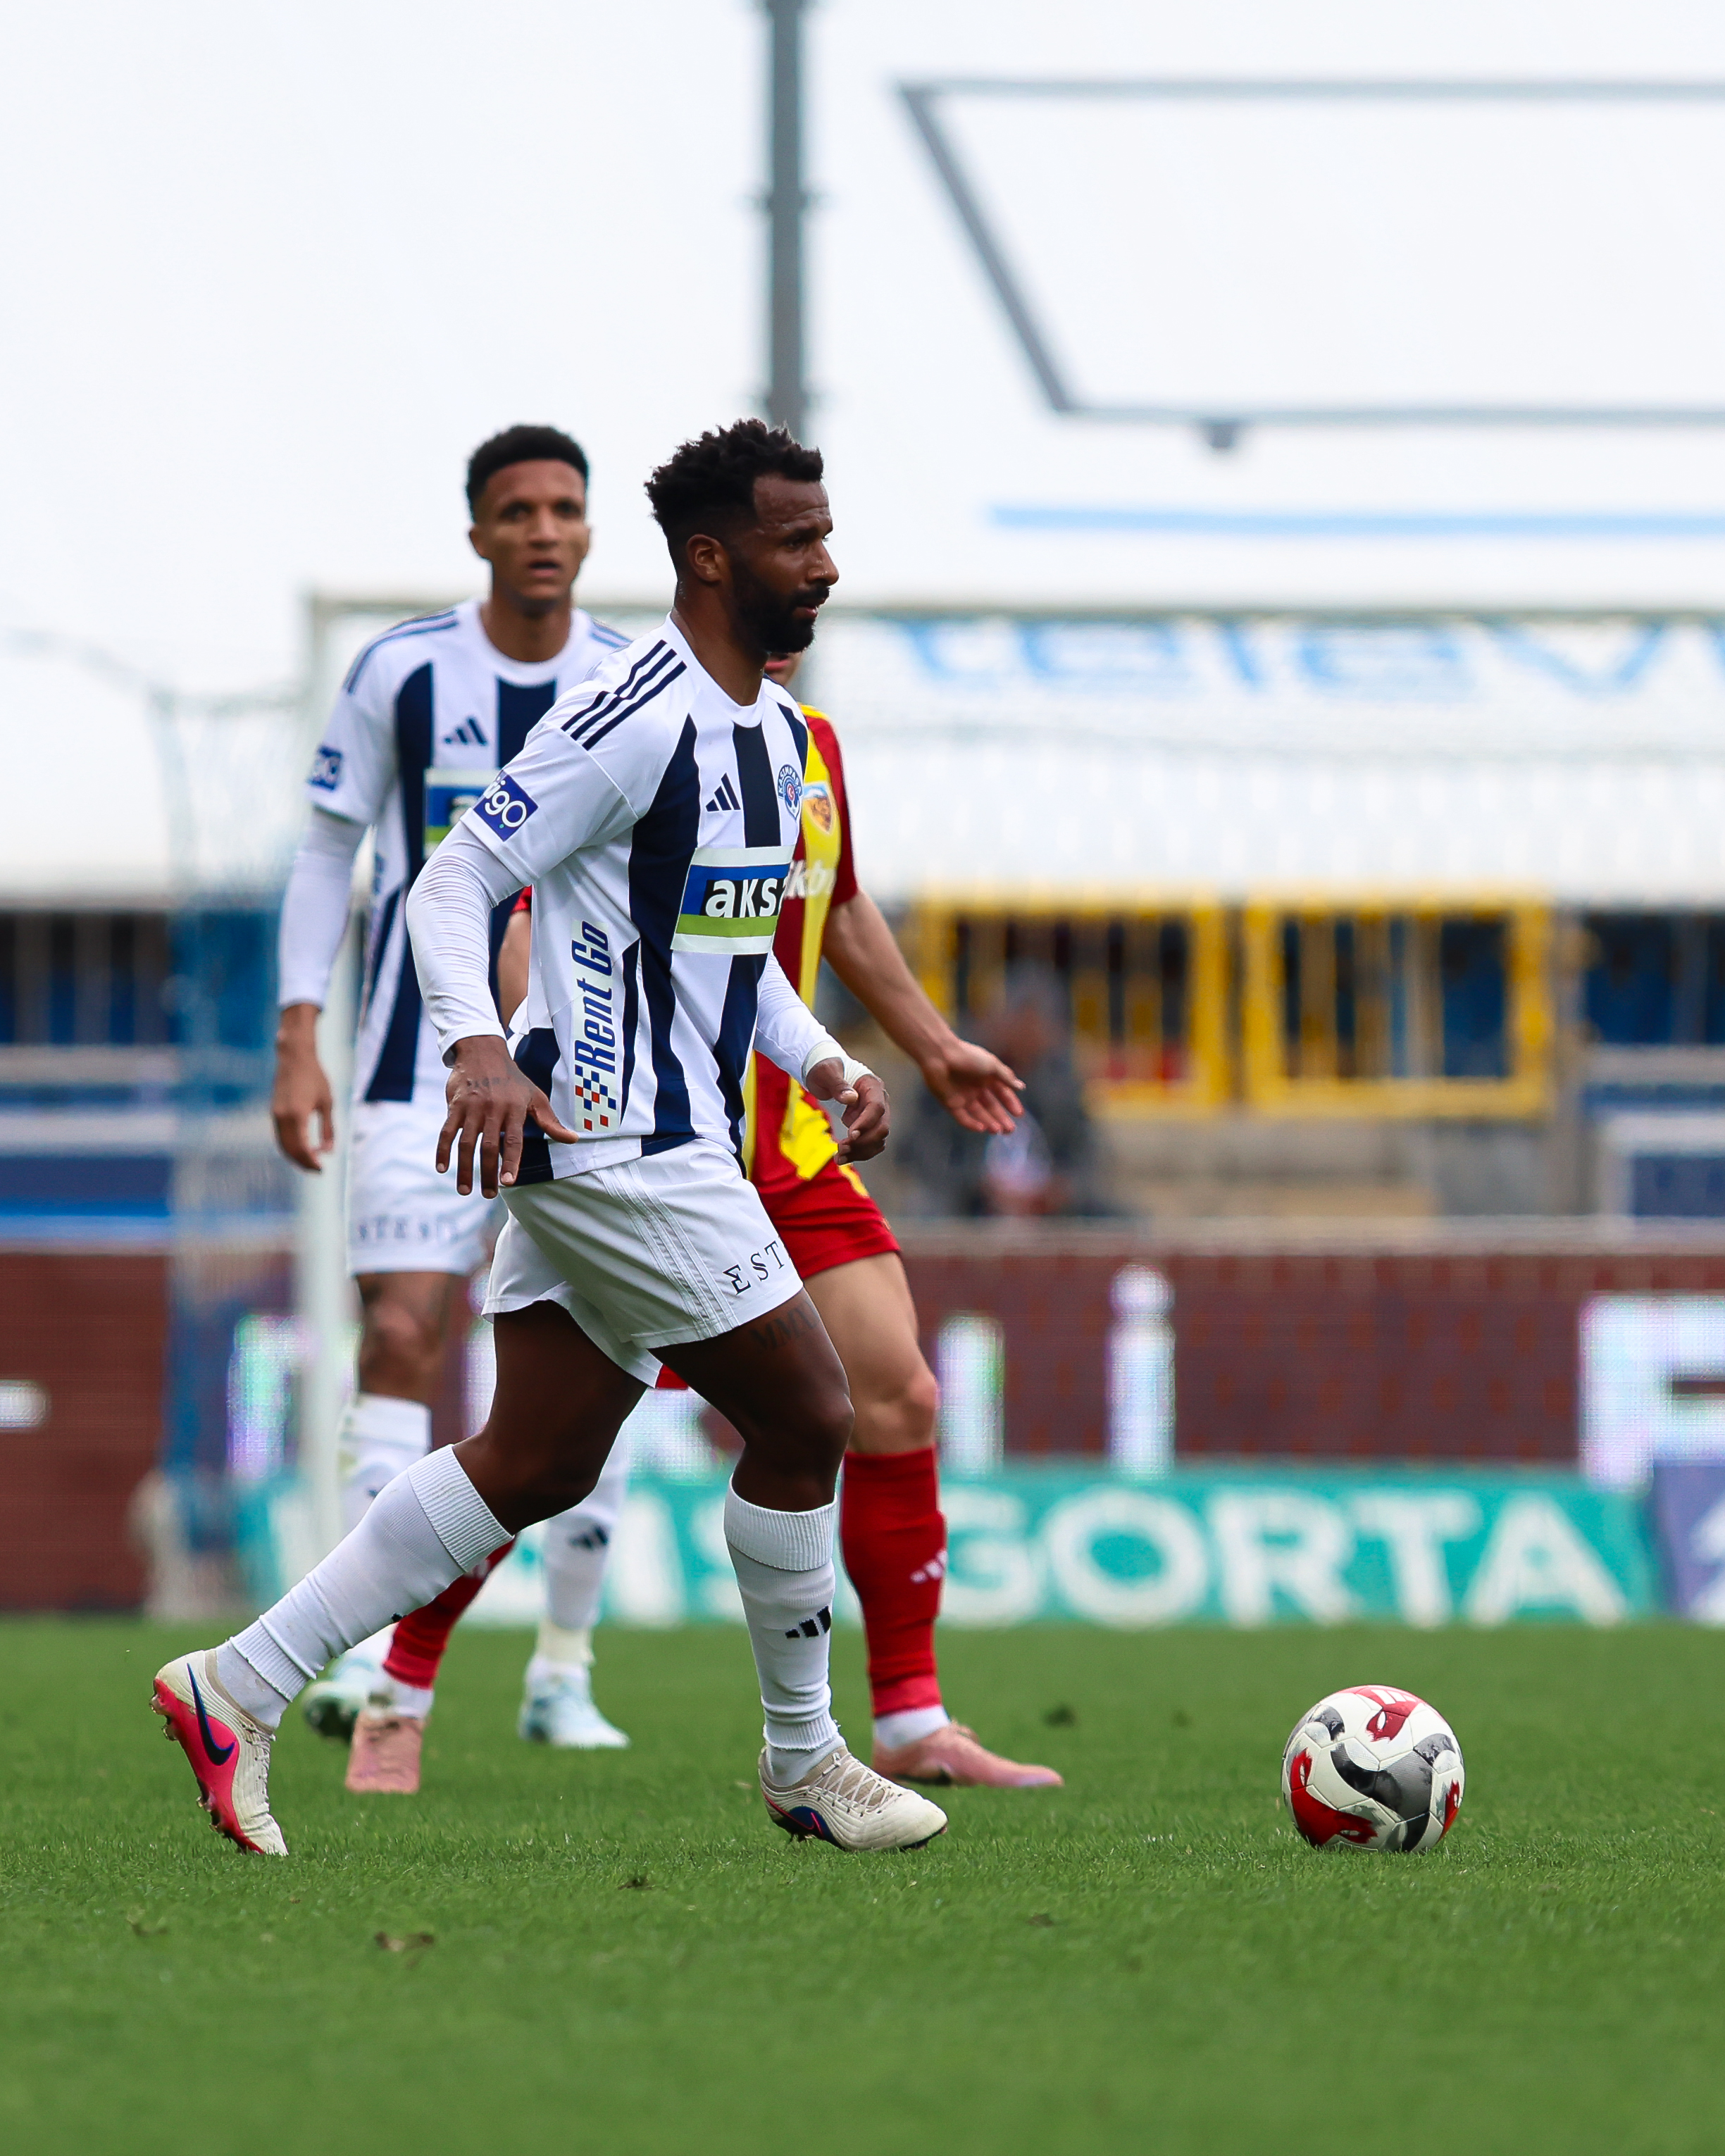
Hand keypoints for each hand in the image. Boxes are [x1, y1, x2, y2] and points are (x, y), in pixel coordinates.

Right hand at [272, 1005, 334, 1170]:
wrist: (295, 1058)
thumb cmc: (315, 1078)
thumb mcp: (327, 1103)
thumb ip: (328, 1128)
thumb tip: (329, 1151)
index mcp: (298, 1115)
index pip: (303, 1148)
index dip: (312, 1162)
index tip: (323, 1169)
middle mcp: (283, 1117)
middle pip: (290, 1150)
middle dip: (303, 1163)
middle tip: (317, 1170)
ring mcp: (276, 1114)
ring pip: (282, 1144)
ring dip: (295, 1157)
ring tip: (310, 1163)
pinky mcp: (274, 1111)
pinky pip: (280, 1136)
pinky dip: (289, 1146)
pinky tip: (301, 1149)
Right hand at [437, 1036, 578, 1197]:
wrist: (483, 1050)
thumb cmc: (513, 1079)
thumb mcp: (535, 1096)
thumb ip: (550, 1122)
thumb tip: (573, 1140)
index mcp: (514, 1109)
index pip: (514, 1140)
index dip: (511, 1162)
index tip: (508, 1182)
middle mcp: (493, 1109)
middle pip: (489, 1147)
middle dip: (488, 1173)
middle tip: (489, 1195)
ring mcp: (472, 1108)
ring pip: (466, 1143)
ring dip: (464, 1168)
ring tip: (465, 1190)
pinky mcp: (454, 1105)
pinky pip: (447, 1131)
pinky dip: (443, 1150)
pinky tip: (442, 1168)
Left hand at [805, 1060, 889, 1163]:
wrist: (824, 1076)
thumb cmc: (825, 1070)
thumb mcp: (826, 1073)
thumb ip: (838, 1084)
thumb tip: (851, 1098)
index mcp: (872, 1085)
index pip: (877, 1107)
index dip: (866, 1122)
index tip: (851, 1135)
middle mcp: (879, 1101)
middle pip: (881, 1127)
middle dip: (863, 1142)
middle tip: (842, 1148)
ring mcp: (875, 1116)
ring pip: (877, 1140)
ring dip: (860, 1151)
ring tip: (839, 1158)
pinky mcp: (867, 1126)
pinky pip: (869, 1144)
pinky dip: (857, 1153)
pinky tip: (841, 1158)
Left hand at [920, 1036, 1023, 1135]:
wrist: (941, 1055)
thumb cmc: (968, 1057)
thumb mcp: (992, 1065)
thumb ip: (1006, 1077)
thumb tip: (1021, 1087)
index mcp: (986, 1077)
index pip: (1002, 1094)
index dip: (1011, 1104)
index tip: (1019, 1114)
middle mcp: (976, 1088)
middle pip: (991, 1107)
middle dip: (1001, 1118)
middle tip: (1010, 1130)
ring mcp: (963, 1097)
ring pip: (979, 1114)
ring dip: (989, 1123)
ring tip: (999, 1130)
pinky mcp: (951, 1104)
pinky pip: (963, 1118)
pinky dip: (972, 1124)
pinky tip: (982, 1128)